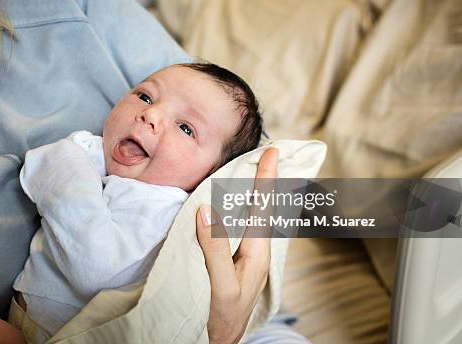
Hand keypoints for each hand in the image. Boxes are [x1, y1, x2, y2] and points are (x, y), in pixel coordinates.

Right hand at [196, 148, 278, 343]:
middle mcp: (256, 250)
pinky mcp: (237, 260)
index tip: (271, 153)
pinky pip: (243, 225)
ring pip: (255, 216)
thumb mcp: (220, 284)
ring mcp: (248, 256)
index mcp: (257, 253)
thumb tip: (206, 210)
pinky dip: (243, 207)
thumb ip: (215, 249)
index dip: (267, 179)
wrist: (222, 341)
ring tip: (261, 170)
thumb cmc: (223, 316)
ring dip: (257, 191)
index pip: (263, 208)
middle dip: (268, 180)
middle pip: (265, 208)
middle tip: (272, 154)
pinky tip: (241, 203)